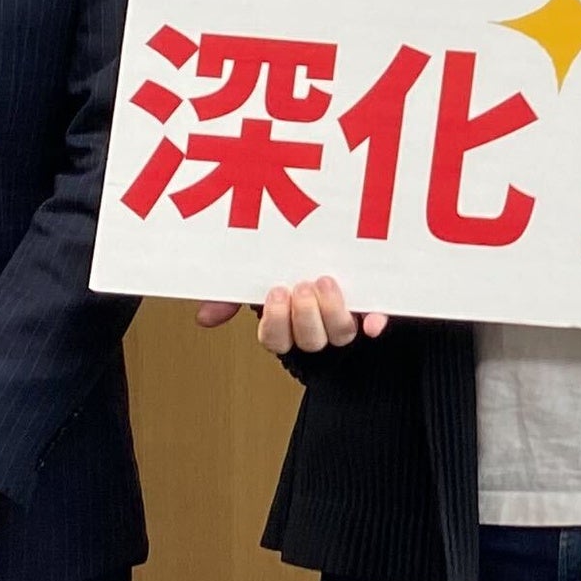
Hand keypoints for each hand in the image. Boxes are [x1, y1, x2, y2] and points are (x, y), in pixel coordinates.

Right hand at [210, 278, 386, 351]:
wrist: (340, 239)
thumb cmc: (292, 264)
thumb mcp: (258, 276)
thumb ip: (233, 296)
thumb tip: (204, 318)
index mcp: (286, 324)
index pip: (276, 340)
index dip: (275, 323)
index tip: (274, 293)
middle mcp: (316, 328)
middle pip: (310, 341)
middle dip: (304, 316)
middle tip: (300, 286)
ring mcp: (344, 320)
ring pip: (340, 335)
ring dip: (332, 313)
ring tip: (325, 283)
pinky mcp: (372, 308)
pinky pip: (376, 322)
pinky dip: (376, 323)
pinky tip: (373, 323)